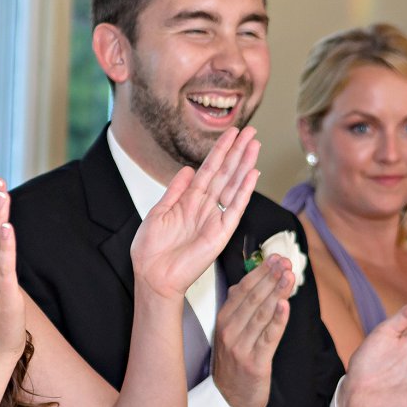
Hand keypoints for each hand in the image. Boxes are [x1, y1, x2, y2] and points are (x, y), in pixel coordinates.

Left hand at [131, 126, 260, 298]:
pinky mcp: (221, 233)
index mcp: (189, 200)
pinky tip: (253, 174)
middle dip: (238, 151)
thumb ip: (175, 191)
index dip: (220, 150)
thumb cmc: (151, 250)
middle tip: (252, 131)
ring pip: (233, 185)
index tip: (232, 132)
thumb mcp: (158, 212)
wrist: (152, 275)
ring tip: (256, 145)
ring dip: (245, 164)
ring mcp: (215, 218)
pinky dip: (244, 191)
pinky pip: (235, 208)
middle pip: (225, 173)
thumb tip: (187, 169)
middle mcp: (205, 207)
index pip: (209, 169)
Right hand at [211, 255, 293, 406]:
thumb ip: (241, 309)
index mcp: (224, 321)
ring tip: (289, 276)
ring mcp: (241, 347)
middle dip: (271, 277)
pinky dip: (277, 320)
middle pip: (252, 298)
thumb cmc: (234, 366)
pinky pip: (268, 337)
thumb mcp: (231, 334)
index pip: (242, 290)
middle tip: (287, 261)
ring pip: (261, 313)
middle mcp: (229, 331)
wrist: (230, 403)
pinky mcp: (254, 362)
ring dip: (277, 292)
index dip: (260, 272)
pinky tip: (285, 305)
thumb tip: (253, 280)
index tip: (276, 257)